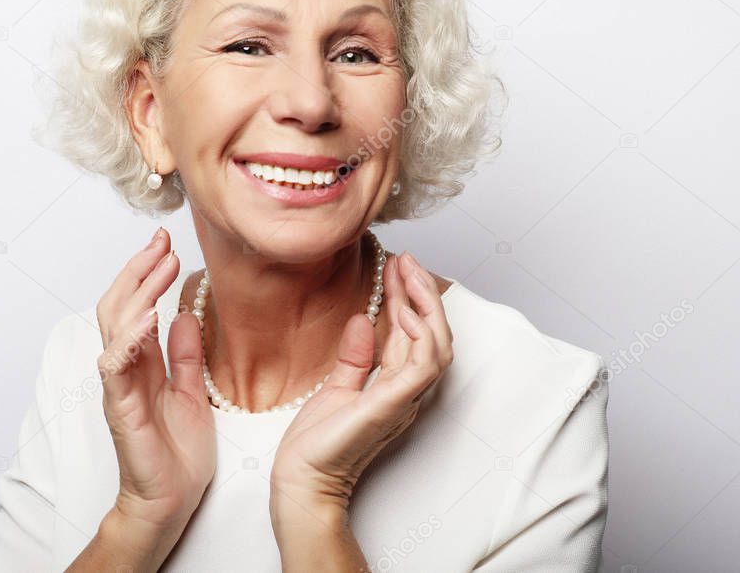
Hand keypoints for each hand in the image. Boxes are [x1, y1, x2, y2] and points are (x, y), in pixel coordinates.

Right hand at [96, 227, 215, 531]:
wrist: (170, 501)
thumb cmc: (178, 454)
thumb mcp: (192, 392)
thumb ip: (186, 355)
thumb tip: (187, 314)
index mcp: (143, 363)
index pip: (137, 306)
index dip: (147, 274)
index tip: (167, 245)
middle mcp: (126, 369)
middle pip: (119, 306)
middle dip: (138, 271)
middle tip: (160, 242)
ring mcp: (120, 387)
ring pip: (114, 329)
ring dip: (136, 293)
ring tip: (158, 266)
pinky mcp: (122, 409)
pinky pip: (117, 368)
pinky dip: (129, 340)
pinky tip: (147, 319)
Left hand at [269, 251, 453, 514]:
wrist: (302, 479)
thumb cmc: (317, 444)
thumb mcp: (337, 388)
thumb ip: (355, 357)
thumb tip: (363, 320)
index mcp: (395, 387)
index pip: (413, 334)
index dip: (409, 298)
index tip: (397, 266)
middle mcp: (407, 392)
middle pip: (431, 334)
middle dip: (422, 292)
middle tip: (407, 260)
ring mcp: (404, 399)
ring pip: (437, 345)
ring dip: (425, 305)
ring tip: (408, 273)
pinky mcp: (393, 404)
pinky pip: (424, 365)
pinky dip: (420, 336)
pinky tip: (404, 311)